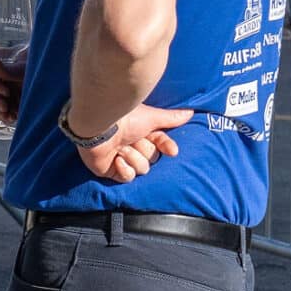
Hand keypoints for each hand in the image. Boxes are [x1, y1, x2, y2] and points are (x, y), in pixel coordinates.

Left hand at [74, 105, 191, 182]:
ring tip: (120, 147)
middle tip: (131, 139)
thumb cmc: (125, 118)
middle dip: (143, 149)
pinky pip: (127, 177)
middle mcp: (132, 144)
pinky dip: (123, 168)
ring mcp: (121, 157)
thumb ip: (171, 118)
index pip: (161, 144)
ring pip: (141, 168)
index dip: (166, 147)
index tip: (172, 150)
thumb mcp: (152, 118)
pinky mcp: (110, 170)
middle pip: (152, 158)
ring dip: (132, 157)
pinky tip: (116, 159)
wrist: (100, 126)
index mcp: (141, 132)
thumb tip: (190, 113)